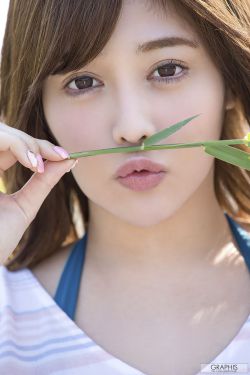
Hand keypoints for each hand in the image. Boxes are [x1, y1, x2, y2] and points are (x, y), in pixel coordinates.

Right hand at [0, 121, 77, 263]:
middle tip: (59, 155)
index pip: (14, 146)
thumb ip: (44, 182)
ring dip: (23, 143)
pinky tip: (32, 163)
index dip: (39, 147)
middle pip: (6, 135)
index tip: (65, 157)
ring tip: (40, 163)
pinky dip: (14, 145)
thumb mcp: (26, 206)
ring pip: (0, 133)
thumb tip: (69, 160)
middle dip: (34, 142)